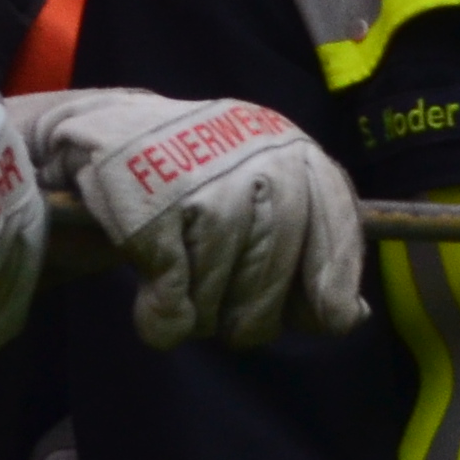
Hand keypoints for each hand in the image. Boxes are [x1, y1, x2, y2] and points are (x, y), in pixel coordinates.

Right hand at [13, 90, 371, 349]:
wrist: (107, 131)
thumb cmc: (199, 183)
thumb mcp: (261, 198)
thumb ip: (307, 250)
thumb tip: (352, 317)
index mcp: (293, 151)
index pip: (334, 226)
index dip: (333, 281)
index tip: (331, 319)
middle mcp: (257, 156)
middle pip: (275, 265)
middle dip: (255, 313)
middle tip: (236, 328)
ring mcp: (203, 177)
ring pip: (223, 282)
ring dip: (204, 313)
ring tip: (188, 304)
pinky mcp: (152, 202)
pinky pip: (174, 287)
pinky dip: (167, 314)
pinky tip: (158, 312)